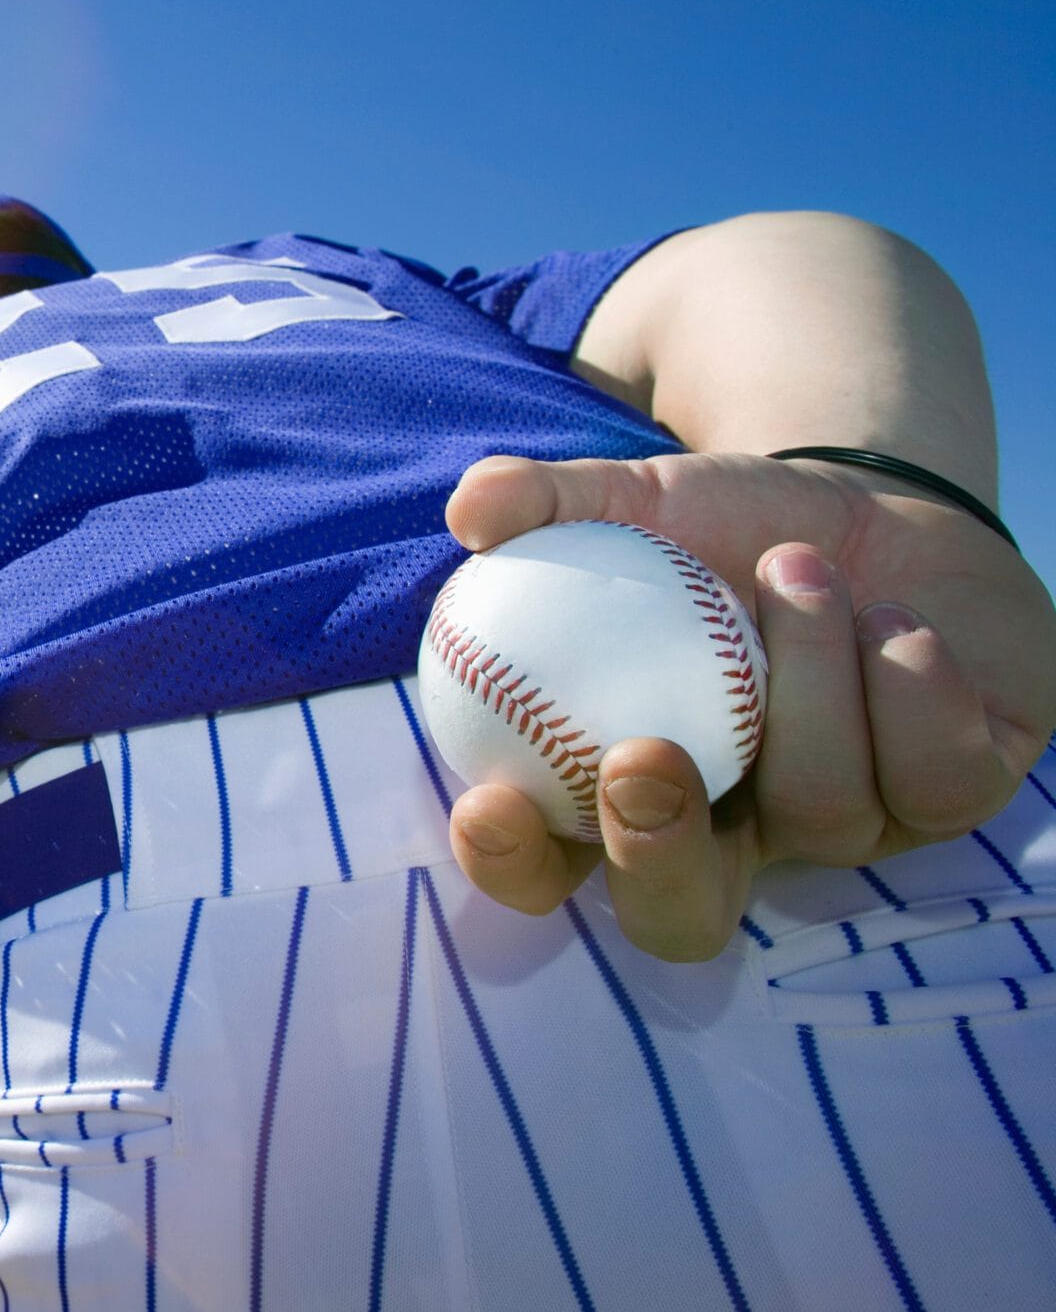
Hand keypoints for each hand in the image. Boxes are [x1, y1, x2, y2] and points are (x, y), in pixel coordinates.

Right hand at [441, 451, 1055, 960]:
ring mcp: (845, 829)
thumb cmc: (725, 524)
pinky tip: (893, 615)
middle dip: (655, 854)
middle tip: (642, 757)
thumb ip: (543, 503)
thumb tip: (470, 514)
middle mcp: (733, 836)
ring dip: (809, 681)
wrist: (869, 501)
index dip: (512, 865)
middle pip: (681, 921)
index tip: (490, 801)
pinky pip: (934, 778)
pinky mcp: (951, 799)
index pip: (549, 870)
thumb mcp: (630, 502)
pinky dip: (909, 682)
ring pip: (824, 815)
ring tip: (798, 567)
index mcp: (623, 790)